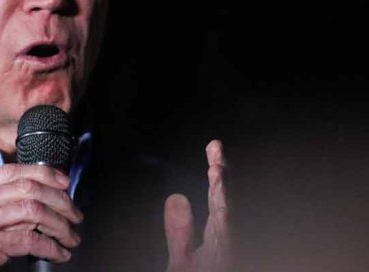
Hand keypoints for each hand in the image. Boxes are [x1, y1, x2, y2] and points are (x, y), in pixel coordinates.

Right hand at [0, 163, 82, 270]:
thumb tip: (30, 202)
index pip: (10, 171)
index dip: (42, 173)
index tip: (63, 182)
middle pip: (26, 187)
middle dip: (59, 199)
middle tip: (74, 214)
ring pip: (33, 210)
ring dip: (59, 224)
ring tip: (70, 237)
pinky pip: (30, 239)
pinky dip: (51, 247)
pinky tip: (58, 254)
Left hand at [164, 140, 230, 271]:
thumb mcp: (183, 258)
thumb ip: (180, 229)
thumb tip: (176, 196)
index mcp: (218, 237)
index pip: (217, 198)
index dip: (217, 172)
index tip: (214, 145)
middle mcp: (226, 243)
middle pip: (225, 203)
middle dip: (222, 175)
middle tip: (216, 147)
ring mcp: (227, 253)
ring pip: (228, 221)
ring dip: (223, 195)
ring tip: (216, 170)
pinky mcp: (225, 259)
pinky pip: (226, 242)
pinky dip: (226, 224)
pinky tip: (222, 206)